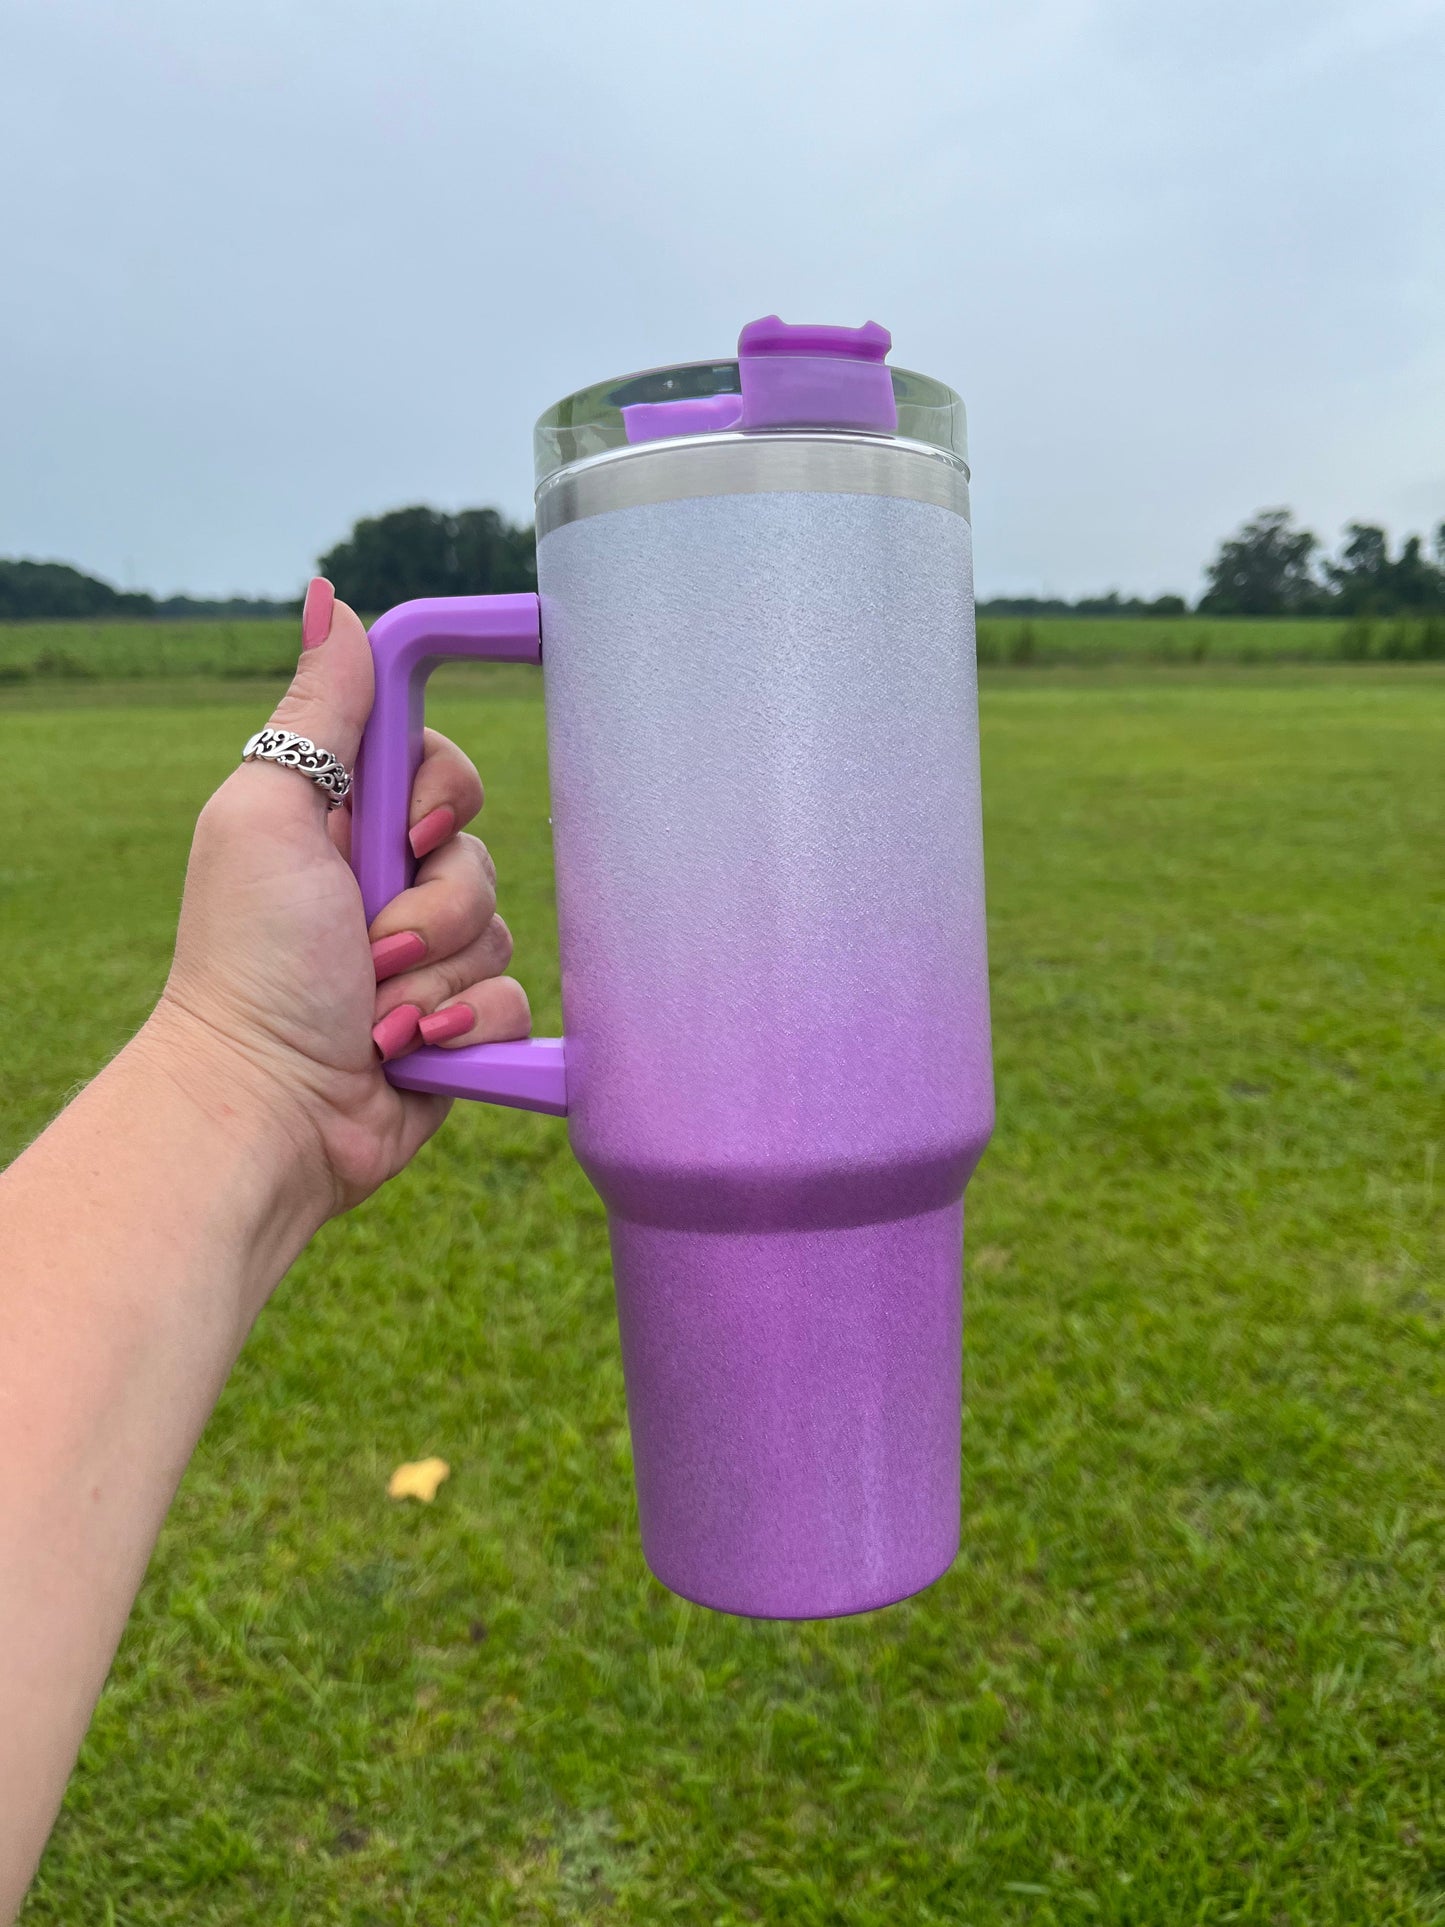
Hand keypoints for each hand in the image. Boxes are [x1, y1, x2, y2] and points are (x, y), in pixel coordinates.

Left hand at [150, 579, 529, 1225]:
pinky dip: (465, 1029)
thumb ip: (317, 714)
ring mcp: (423, 958)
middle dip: (434, 904)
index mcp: (340, 825)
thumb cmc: (250, 963)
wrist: (268, 1110)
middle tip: (370, 942)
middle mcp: (385, 885)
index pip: (440, 764)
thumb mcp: (271, 815)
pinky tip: (411, 1052)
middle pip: (480, 851)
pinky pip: (513, 1003)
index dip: (442, 793)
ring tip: (375, 1013)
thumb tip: (332, 598)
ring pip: (500, 930)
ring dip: (435, 977)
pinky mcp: (456, 1025)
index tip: (410, 829)